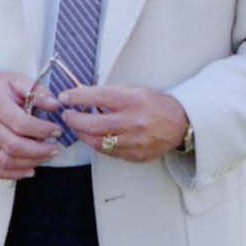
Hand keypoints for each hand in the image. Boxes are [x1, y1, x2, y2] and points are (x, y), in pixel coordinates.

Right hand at [0, 68, 60, 179]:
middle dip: (39, 150)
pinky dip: (13, 174)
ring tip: (45, 156)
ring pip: (5, 160)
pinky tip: (30, 169)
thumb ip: (38, 91)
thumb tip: (55, 105)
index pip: (21, 123)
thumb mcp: (17, 81)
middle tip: (55, 148)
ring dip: (30, 162)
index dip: (42, 130)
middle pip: (14, 146)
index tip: (57, 130)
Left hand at [56, 84, 189, 162]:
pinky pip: (108, 152)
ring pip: (97, 142)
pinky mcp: (135, 155)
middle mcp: (133, 121)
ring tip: (77, 127)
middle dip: (74, 120)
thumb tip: (82, 93)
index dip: (77, 97)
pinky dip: (97, 144)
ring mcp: (134, 141)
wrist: (180, 124)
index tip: (65, 97)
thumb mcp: (134, 90)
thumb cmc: (155, 104)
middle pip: (93, 124)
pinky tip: (93, 137)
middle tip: (67, 115)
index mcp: (133, 100)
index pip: (98, 97)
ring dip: (82, 134)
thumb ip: (109, 93)